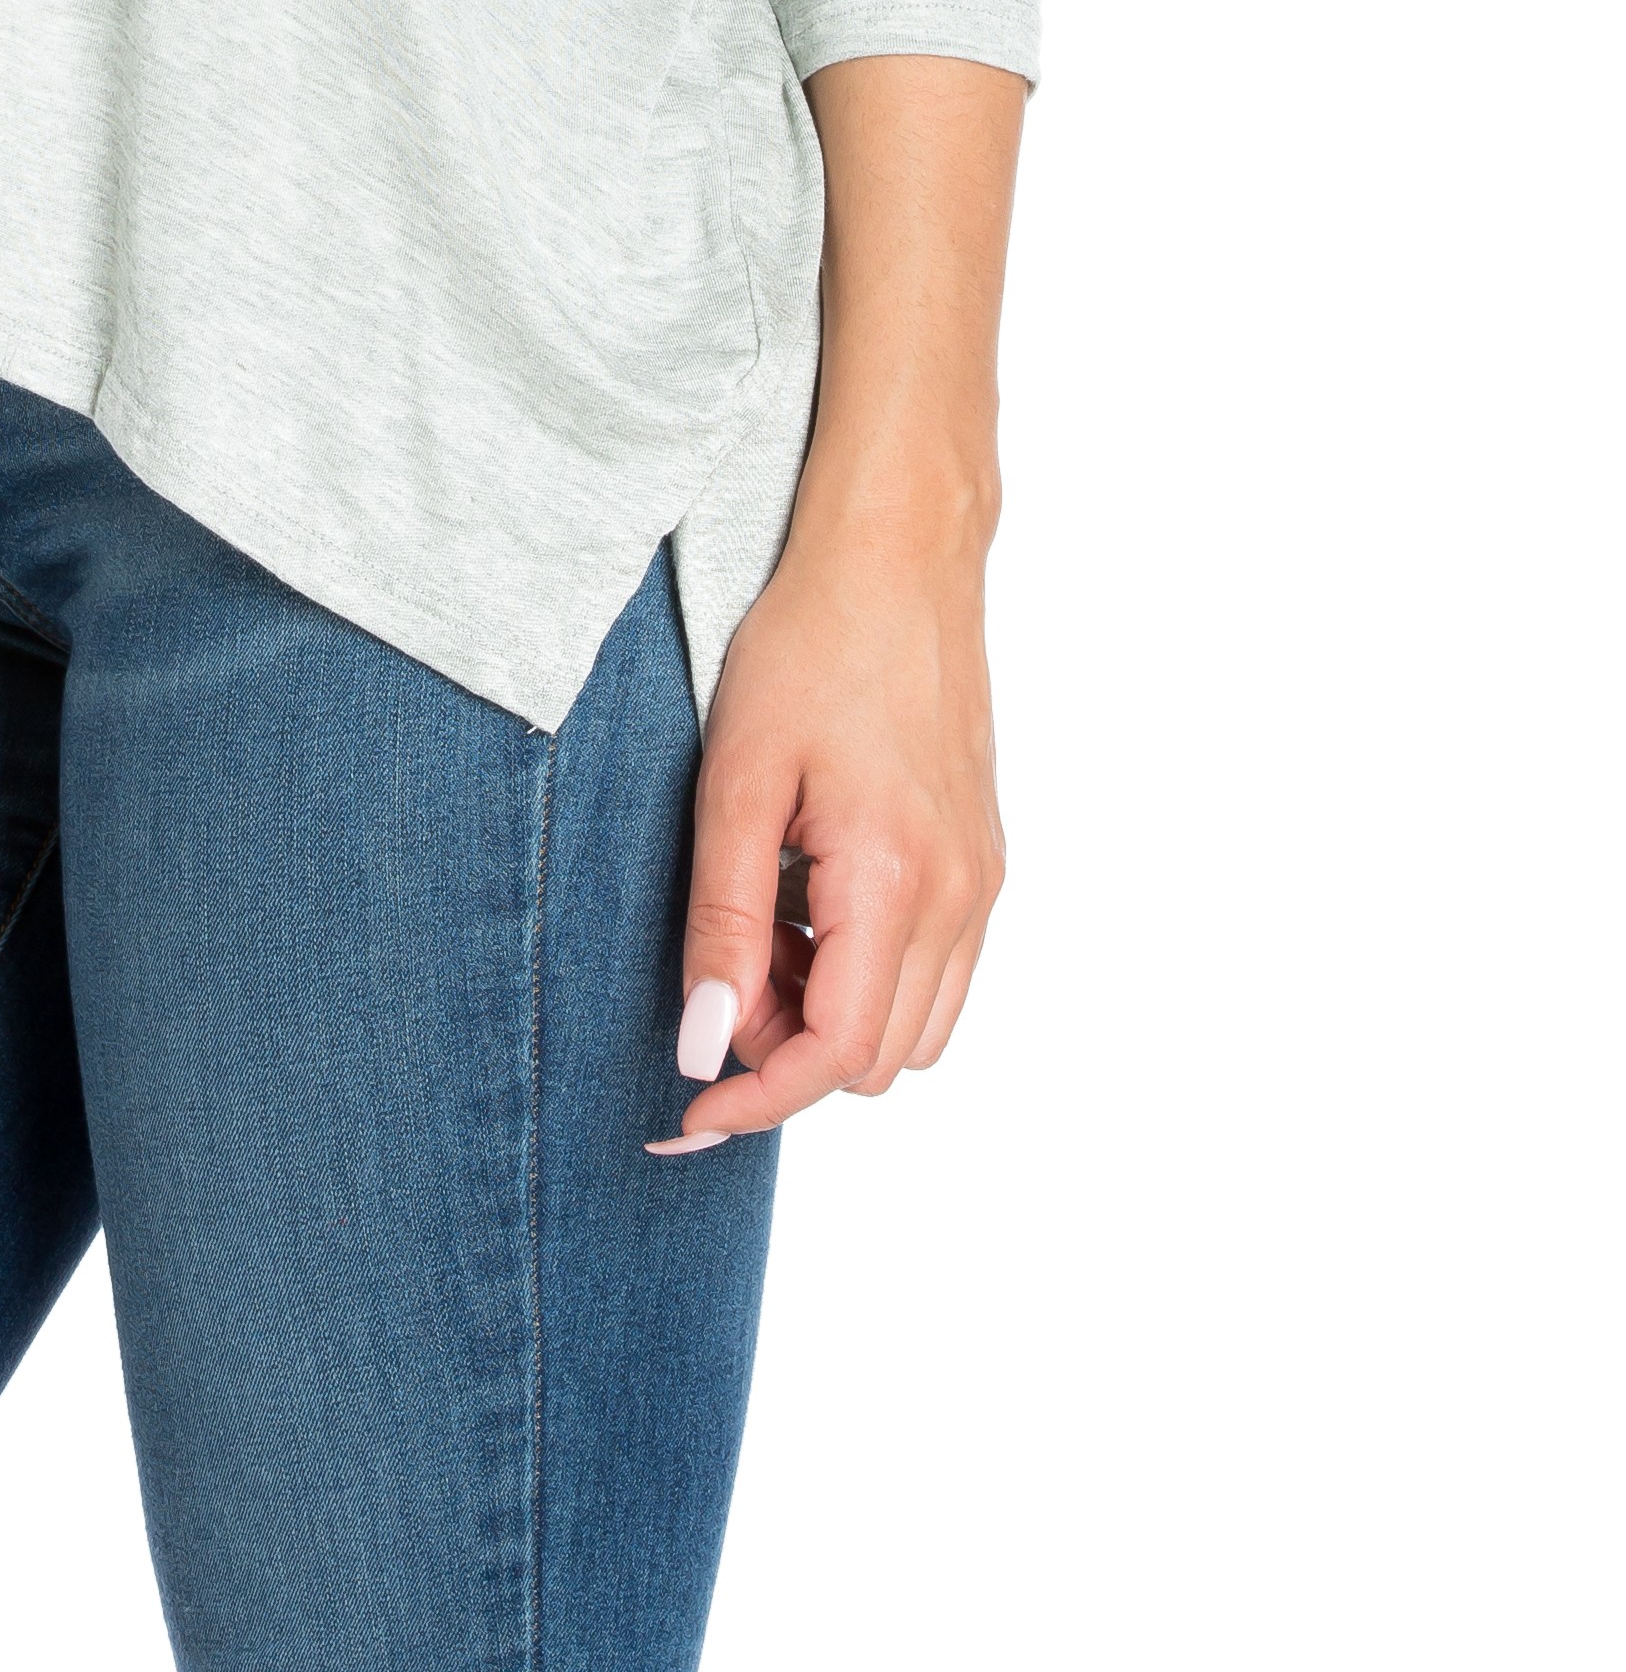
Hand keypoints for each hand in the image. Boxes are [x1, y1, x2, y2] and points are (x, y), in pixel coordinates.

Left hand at [649, 500, 1005, 1152]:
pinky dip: (869, 977)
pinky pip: (937, 973)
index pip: (837, 1053)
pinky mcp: (984, 861)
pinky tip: (809, 906)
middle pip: (879, 1059)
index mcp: (898, 878)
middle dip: (788, 1053)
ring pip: (915, 1029)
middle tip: (715, 981)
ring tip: (762, 936)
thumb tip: (705, 1045)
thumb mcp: (735, 781)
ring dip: (832, 1018)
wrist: (896, 559)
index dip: (756, 1098)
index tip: (686, 1112)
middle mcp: (962, 897)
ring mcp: (983, 881)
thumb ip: (724, 923)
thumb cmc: (808, 646)